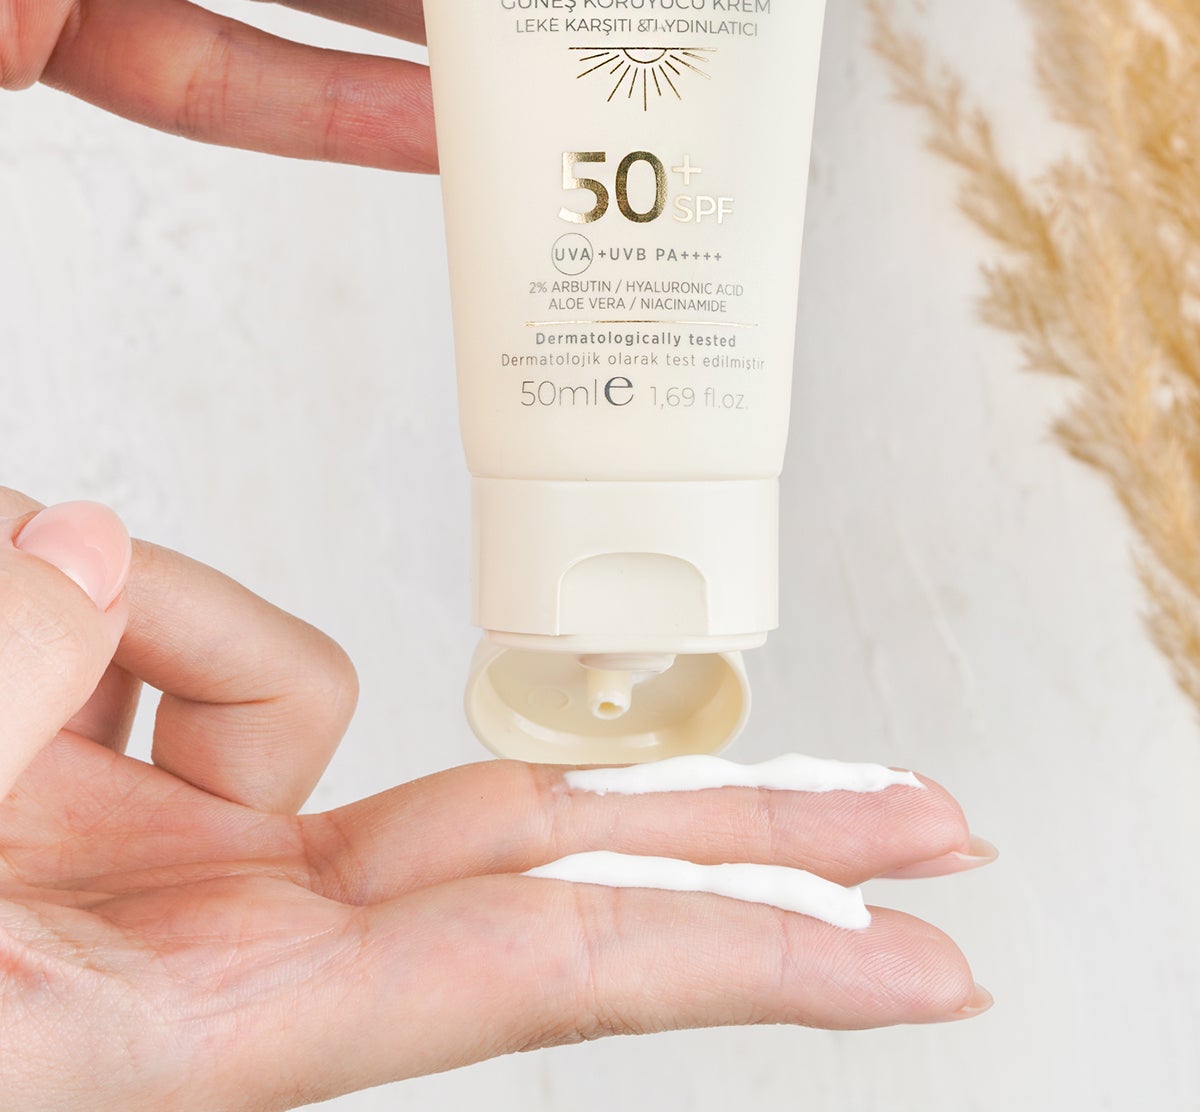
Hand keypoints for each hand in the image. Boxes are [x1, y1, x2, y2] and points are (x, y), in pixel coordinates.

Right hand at [0, 489, 990, 1110]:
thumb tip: (91, 536)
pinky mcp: (132, 781)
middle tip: (942, 819)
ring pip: (296, 677)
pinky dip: (112, 609)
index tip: (930, 957)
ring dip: (160, 629)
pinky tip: (15, 639)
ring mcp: (192, 861)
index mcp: (211, 1028)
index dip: (751, 954)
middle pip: (550, 855)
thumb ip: (4, 686)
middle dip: (756, 831)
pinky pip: (185, 628)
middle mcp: (237, 949)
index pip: (549, 973)